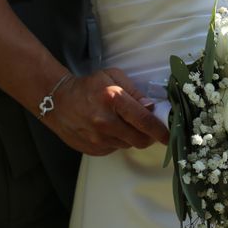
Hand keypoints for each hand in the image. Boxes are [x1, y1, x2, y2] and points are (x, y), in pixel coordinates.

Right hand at [42, 68, 168, 155]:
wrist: (57, 101)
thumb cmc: (88, 86)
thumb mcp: (112, 77)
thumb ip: (134, 92)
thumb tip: (151, 107)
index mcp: (112, 100)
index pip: (144, 120)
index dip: (161, 130)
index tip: (170, 135)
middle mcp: (105, 122)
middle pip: (140, 139)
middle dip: (149, 135)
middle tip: (148, 127)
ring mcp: (98, 139)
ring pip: (128, 145)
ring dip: (132, 137)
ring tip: (122, 123)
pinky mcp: (93, 149)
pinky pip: (115, 149)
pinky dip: (118, 141)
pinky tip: (109, 129)